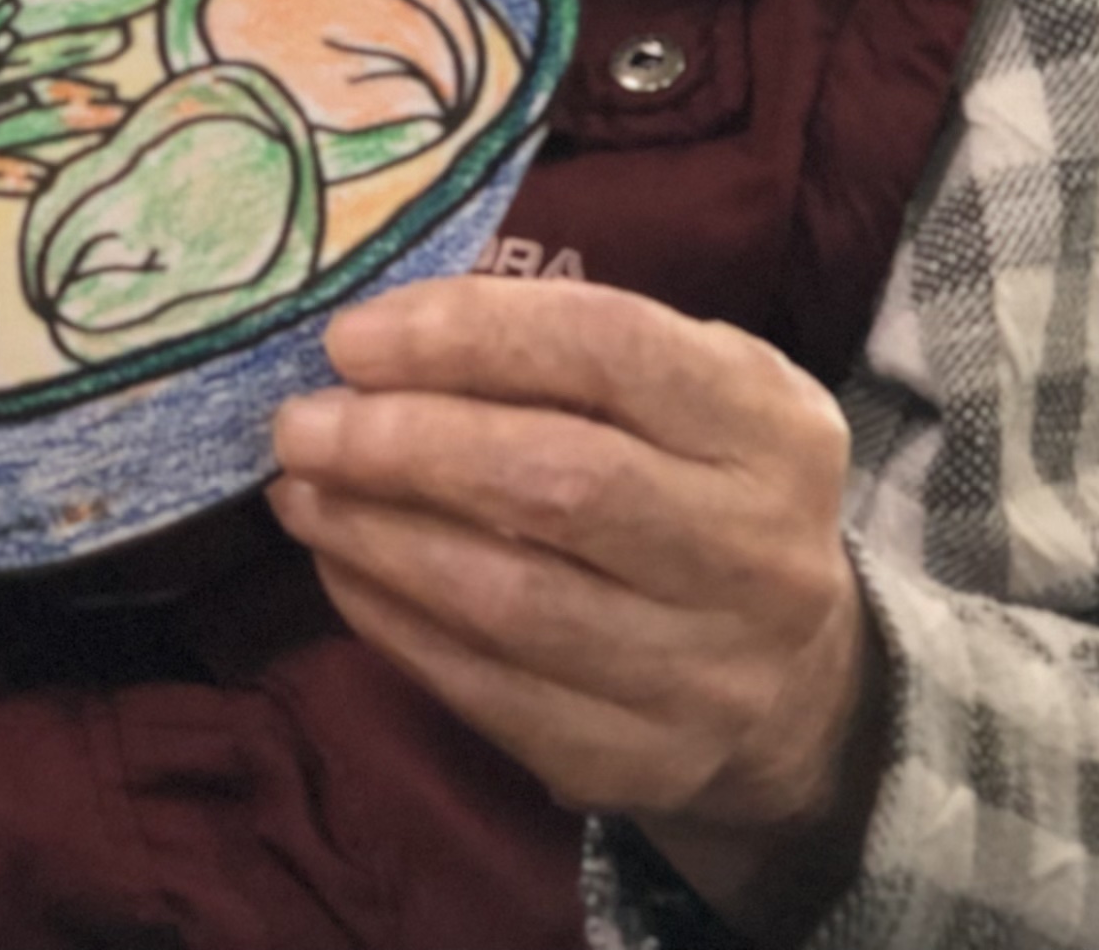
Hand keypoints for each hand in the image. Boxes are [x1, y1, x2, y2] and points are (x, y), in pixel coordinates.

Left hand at [267, 278, 884, 941]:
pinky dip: (391, 621)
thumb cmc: (705, 488)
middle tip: (302, 422)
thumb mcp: (695, 390)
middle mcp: (754, 551)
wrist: (798, 685)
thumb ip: (573, 349)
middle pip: (557, 485)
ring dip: (376, 537)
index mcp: (771, 427)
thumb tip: (386, 335)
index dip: (469, 335)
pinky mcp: (633, 762)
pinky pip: (483, 690)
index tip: (355, 336)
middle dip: (404, 446)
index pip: (611, 350)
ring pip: (507, 600)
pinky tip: (343, 568)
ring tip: (300, 490)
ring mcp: (700, 672)